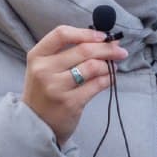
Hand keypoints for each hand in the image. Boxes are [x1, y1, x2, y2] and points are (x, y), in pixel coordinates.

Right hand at [21, 25, 126, 144]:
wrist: (36, 124)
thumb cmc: (44, 91)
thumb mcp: (44, 68)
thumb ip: (66, 52)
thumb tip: (103, 39)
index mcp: (37, 56)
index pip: (62, 33)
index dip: (86, 32)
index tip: (103, 35)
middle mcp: (44, 70)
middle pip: (83, 50)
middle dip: (107, 48)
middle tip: (120, 50)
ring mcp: (56, 87)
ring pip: (92, 66)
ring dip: (108, 65)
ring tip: (112, 66)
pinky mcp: (70, 103)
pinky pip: (97, 85)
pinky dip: (108, 79)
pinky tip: (110, 78)